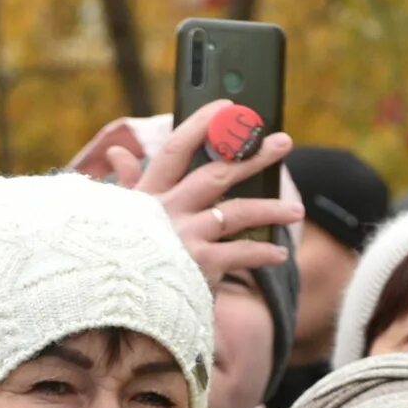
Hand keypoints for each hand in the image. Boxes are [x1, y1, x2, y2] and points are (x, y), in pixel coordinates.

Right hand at [82, 102, 302, 283]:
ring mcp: (184, 235)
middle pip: (218, 172)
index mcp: (149, 194)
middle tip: (283, 142)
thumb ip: (126, 184)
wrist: (111, 300)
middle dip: (253, 154)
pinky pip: (240, 253)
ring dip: (271, 209)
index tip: (227, 107)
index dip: (202, 123)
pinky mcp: (197, 263)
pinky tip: (280, 254)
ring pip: (237, 211)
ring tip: (296, 210)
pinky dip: (262, 254)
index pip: (176, 147)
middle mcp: (169, 209)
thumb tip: (117, 153)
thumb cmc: (114, 256)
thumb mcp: (115, 216)